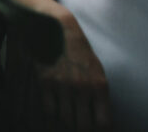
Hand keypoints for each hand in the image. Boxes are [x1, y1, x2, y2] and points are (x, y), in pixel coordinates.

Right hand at [36, 12, 111, 131]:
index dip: (97, 131)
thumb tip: (99, 122)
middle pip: (83, 126)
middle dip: (80, 130)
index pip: (102, 124)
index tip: (92, 129)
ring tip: (66, 123)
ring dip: (65, 126)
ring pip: (65, 122)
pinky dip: (51, 117)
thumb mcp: (95, 70)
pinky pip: (48, 111)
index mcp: (99, 85)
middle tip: (77, 127)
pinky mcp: (45, 82)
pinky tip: (53, 115)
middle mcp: (83, 87)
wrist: (54, 26)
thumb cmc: (77, 50)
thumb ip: (98, 95)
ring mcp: (63, 85)